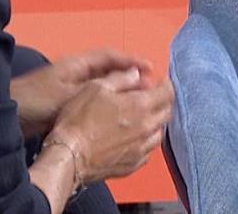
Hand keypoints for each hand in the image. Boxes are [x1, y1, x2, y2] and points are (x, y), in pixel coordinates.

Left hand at [12, 49, 153, 136]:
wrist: (5, 118)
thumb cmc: (36, 101)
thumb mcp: (70, 95)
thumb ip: (100, 88)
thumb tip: (131, 80)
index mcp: (77, 65)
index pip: (110, 56)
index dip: (132, 61)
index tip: (152, 68)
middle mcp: (76, 74)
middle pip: (109, 72)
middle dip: (130, 78)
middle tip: (151, 89)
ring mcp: (71, 90)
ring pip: (103, 89)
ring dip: (121, 93)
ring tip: (140, 104)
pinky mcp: (66, 107)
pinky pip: (94, 103)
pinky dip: (108, 106)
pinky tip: (117, 118)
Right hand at [47, 69, 174, 181]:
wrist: (70, 155)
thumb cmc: (79, 118)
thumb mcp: (96, 87)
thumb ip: (121, 78)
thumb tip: (137, 73)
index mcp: (140, 106)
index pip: (166, 93)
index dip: (167, 85)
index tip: (163, 81)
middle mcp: (146, 128)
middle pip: (166, 113)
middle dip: (164, 103)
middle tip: (156, 97)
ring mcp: (141, 149)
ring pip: (159, 134)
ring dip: (156, 123)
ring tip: (146, 117)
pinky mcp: (133, 164)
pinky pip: (148, 151)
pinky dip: (146, 142)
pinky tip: (137, 139)